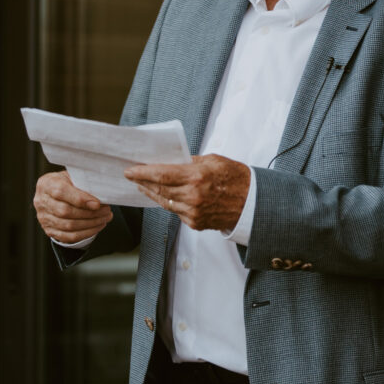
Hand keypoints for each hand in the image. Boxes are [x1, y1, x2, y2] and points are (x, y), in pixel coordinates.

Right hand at [33, 170, 112, 243]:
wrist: (56, 193)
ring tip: (105, 218)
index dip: (80, 199)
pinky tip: (97, 226)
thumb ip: (83, 183)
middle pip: (65, 211)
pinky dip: (86, 233)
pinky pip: (69, 236)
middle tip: (106, 210)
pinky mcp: (49, 230)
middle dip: (89, 213)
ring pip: (68, 226)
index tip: (97, 203)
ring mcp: (43, 218)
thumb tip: (101, 194)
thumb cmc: (68, 183)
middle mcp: (41, 201)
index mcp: (46, 184)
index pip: (60, 192)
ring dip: (91, 224)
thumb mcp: (73, 176)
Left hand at [124, 154, 249, 231]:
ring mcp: (194, 212)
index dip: (143, 172)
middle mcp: (193, 196)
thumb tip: (172, 162)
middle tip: (132, 176)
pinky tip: (163, 196)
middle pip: (159, 189)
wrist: (253, 203)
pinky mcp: (195, 223)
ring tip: (143, 186)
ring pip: (165, 202)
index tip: (130, 170)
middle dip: (143, 182)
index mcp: (197, 177)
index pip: (162, 174)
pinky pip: (176, 212)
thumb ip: (191, 162)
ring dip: (152, 193)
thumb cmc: (236, 178)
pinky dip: (169, 203)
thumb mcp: (214, 160)